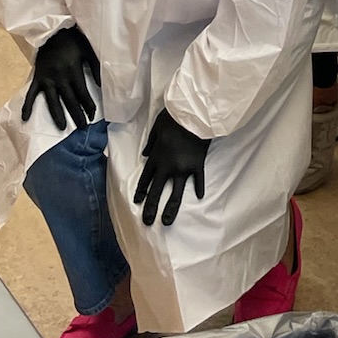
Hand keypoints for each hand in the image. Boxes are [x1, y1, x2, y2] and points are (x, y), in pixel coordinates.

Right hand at [21, 26, 100, 130]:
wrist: (52, 30)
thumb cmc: (73, 40)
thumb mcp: (88, 50)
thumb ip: (96, 68)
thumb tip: (102, 86)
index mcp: (73, 70)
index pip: (82, 93)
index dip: (88, 106)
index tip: (92, 116)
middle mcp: (59, 77)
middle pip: (69, 101)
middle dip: (77, 115)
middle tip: (82, 127)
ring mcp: (46, 79)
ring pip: (52, 101)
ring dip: (57, 115)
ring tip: (62, 128)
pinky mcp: (37, 77)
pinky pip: (31, 93)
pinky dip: (27, 105)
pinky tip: (25, 118)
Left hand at [134, 107, 208, 226]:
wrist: (193, 115)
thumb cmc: (173, 118)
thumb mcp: (156, 127)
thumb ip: (150, 143)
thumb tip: (145, 155)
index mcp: (156, 157)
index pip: (146, 179)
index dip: (141, 191)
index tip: (138, 202)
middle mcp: (168, 167)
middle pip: (157, 191)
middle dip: (150, 207)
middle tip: (147, 221)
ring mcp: (183, 168)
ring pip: (176, 194)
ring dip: (170, 209)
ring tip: (167, 221)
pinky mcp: (197, 165)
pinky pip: (198, 180)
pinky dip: (199, 188)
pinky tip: (199, 197)